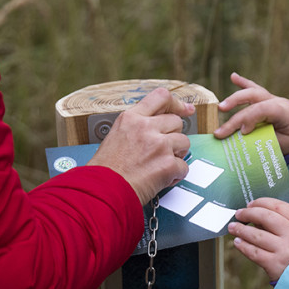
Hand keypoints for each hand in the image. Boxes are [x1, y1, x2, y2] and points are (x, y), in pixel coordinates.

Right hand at [87, 87, 194, 204]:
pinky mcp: (167, 164)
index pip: (161, 97)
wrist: (102, 192)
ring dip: (177, 155)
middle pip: (176, 121)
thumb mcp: (115, 137)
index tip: (187, 109)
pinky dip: (176, 175)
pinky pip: (184, 166)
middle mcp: (145, 127)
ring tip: (161, 165)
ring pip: (184, 142)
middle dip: (174, 136)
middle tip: (164, 150)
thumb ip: (136, 128)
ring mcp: (158, 144)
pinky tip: (162, 179)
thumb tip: (158, 127)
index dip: (178, 104)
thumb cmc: (105, 171)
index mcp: (130, 118)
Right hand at [214, 73, 288, 155]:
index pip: (262, 109)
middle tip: (223, 116)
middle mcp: (276, 101)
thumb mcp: (283, 143)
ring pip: (252, 92)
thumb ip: (265, 139)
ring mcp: (271, 98)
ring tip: (221, 106)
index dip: (250, 118)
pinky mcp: (267, 98)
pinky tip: (233, 77)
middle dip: (236, 104)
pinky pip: (254, 88)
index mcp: (282, 111)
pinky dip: (243, 82)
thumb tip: (244, 139)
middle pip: (253, 97)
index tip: (242, 132)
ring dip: (235, 97)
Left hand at [228, 198, 288, 281]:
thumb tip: (256, 217)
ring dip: (241, 230)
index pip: (279, 206)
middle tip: (239, 214)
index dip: (261, 202)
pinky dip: (243, 246)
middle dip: (248, 213)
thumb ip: (283, 224)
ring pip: (256, 235)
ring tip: (233, 227)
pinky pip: (254, 252)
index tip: (251, 204)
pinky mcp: (274, 264)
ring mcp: (283, 250)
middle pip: (265, 217)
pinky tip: (238, 243)